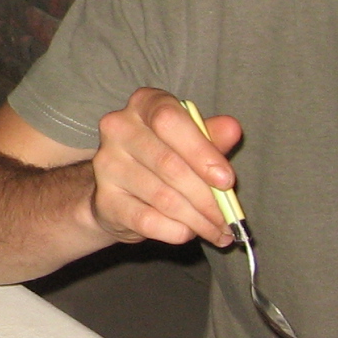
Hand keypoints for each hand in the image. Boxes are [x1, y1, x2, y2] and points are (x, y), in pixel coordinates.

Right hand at [87, 88, 242, 248]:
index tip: (226, 180)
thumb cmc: (165, 158)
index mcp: (144, 104)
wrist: (121, 190)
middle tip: (228, 218)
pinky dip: (175, 231)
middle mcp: (118, 128)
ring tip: (217, 230)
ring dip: (197, 219)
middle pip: (169, 164)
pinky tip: (188, 232)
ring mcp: (107, 165)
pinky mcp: (104, 199)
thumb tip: (232, 129)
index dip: (201, 151)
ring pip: (163, 197)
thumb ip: (211, 137)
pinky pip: (148, 220)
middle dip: (206, 197)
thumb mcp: (192, 142)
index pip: (169, 120)